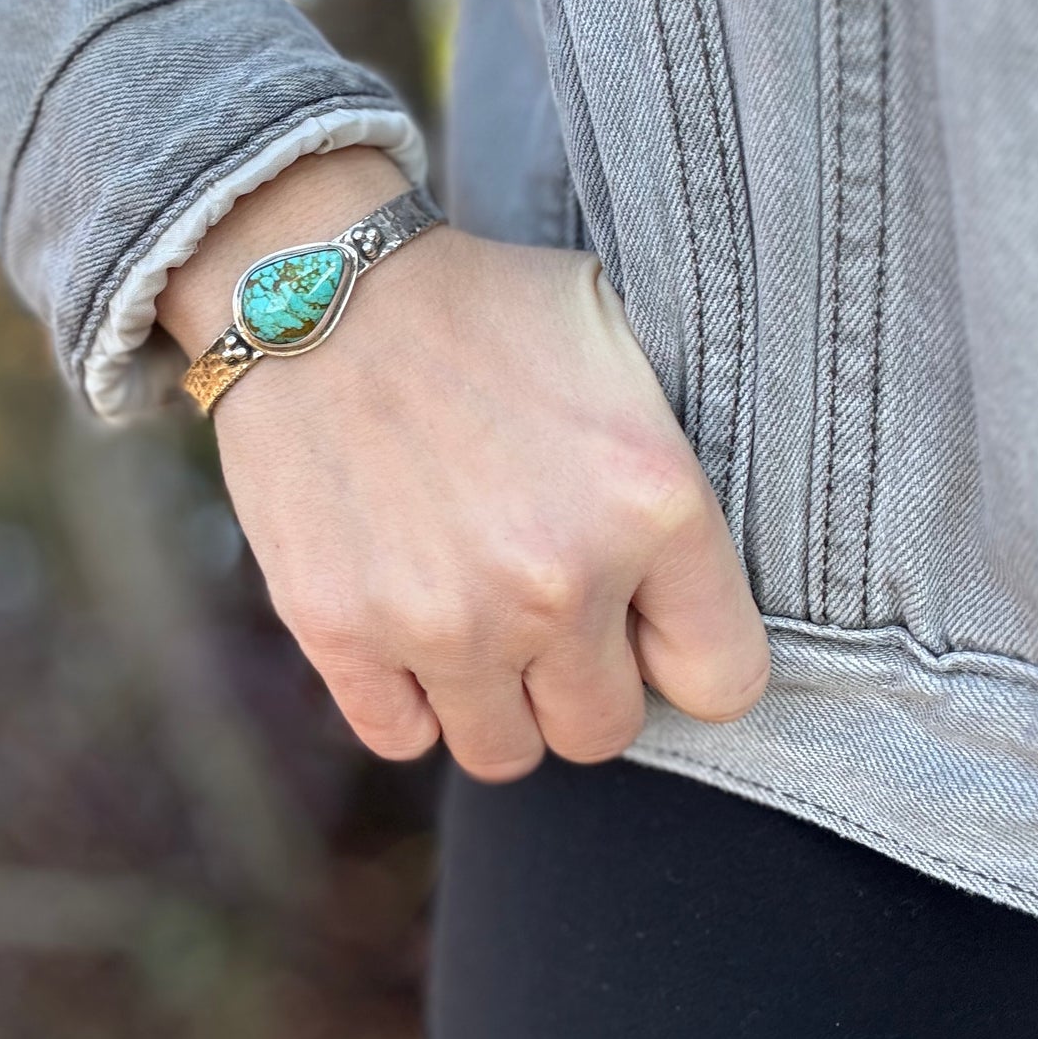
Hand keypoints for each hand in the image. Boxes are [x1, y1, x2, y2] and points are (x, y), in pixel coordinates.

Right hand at [158, 149, 768, 780]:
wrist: (314, 285)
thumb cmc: (481, 307)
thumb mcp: (619, 344)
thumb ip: (673, 467)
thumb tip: (700, 566)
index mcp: (653, 506)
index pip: (723, 682)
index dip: (681, 654)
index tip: (644, 621)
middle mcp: (559, 582)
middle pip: (604, 731)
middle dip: (582, 681)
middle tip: (548, 614)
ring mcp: (446, 618)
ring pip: (504, 753)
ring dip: (496, 699)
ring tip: (474, 620)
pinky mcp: (342, 631)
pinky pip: (401, 736)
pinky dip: (407, 699)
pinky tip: (405, 624)